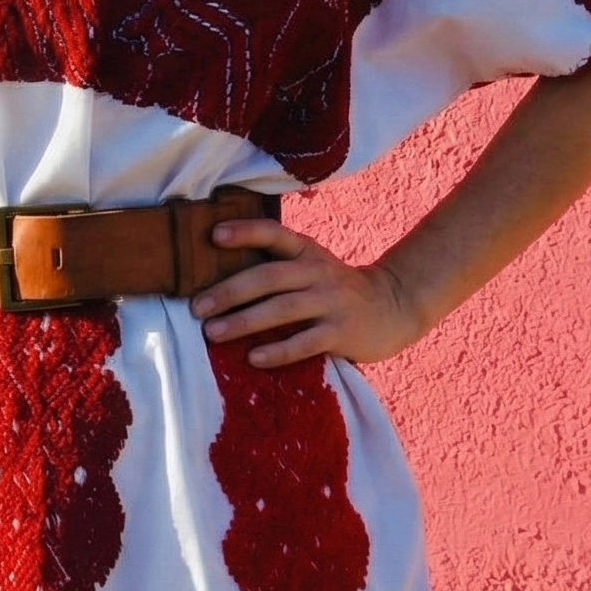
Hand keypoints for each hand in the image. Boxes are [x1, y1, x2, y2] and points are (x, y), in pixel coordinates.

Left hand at [189, 220, 424, 368]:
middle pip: (268, 276)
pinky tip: (253, 358)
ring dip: (244, 321)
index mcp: (307, 251)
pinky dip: (278, 350)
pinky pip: (305, 342)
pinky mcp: (341, 332)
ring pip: (282, 309)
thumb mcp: (313, 266)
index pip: (274, 233)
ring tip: (213, 333)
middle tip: (196, 307)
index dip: (245, 232)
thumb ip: (279, 266)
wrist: (394, 306)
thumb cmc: (337, 289)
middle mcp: (317, 272)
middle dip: (229, 291)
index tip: (213, 236)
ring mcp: (331, 302)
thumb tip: (220, 278)